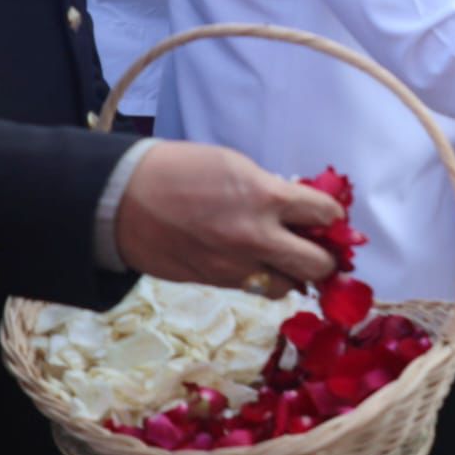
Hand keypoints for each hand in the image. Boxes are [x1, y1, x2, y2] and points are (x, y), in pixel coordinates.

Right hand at [115, 141, 341, 298]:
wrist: (121, 199)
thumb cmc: (180, 171)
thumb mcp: (237, 167)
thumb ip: (273, 191)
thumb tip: (301, 209)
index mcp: (266, 197)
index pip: (326, 215)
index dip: (333, 216)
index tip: (329, 216)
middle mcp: (256, 238)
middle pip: (318, 265)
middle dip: (327, 257)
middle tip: (322, 247)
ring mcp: (235, 266)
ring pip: (289, 286)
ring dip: (295, 273)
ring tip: (289, 257)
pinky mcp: (215, 283)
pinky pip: (256, 288)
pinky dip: (266, 278)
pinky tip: (261, 262)